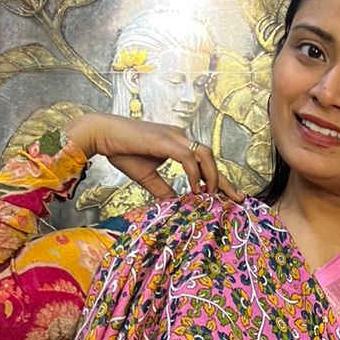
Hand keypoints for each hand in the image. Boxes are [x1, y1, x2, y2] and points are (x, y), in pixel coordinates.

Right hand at [66, 112, 239, 202]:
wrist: (101, 134)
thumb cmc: (121, 150)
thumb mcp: (146, 176)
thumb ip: (162, 190)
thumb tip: (175, 206)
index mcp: (177, 143)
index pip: (204, 161)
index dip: (219, 179)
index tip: (231, 196)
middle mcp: (179, 137)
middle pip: (211, 157)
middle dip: (225, 180)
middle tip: (238, 198)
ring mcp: (174, 136)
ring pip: (205, 155)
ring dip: (212, 176)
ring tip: (211, 195)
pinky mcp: (165, 140)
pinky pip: (187, 157)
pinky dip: (194, 174)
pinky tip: (195, 189)